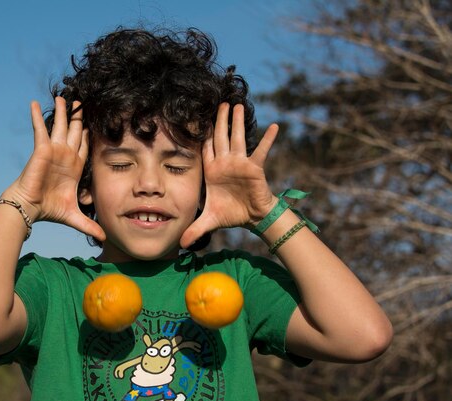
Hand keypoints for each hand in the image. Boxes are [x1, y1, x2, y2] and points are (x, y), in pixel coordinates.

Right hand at [2, 97, 104, 240]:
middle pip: (74, 131)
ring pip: (60, 125)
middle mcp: (65, 155)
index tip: (95, 123)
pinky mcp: (42, 149)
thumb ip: (89, 225)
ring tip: (65, 96)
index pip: (85, 146)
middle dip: (79, 117)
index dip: (89, 134)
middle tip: (83, 101)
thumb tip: (103, 239)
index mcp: (75, 167)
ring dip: (63, 111)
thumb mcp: (74, 216)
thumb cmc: (49, 210)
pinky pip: (40, 128)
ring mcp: (54, 150)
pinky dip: (37, 115)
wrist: (30, 208)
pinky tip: (34, 102)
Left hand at [180, 103, 278, 247]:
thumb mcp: (209, 221)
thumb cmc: (230, 213)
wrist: (251, 217)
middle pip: (220, 137)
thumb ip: (194, 229)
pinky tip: (273, 126)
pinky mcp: (255, 168)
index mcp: (212, 170)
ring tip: (237, 105)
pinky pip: (261, 151)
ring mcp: (240, 163)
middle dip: (219, 121)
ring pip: (237, 139)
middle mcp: (225, 163)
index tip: (196, 118)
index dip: (200, 134)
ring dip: (237, 123)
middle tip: (219, 102)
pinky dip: (267, 140)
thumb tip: (179, 245)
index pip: (204, 149)